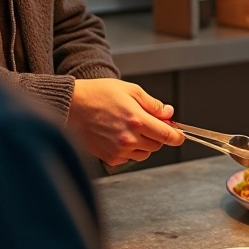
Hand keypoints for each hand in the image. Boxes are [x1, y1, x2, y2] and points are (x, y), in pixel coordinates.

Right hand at [67, 79, 183, 165]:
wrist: (69, 106)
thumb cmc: (96, 94)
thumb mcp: (130, 90)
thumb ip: (153, 104)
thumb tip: (168, 113)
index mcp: (137, 120)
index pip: (167, 135)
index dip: (177, 136)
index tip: (179, 135)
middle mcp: (129, 138)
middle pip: (157, 145)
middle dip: (157, 135)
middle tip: (147, 123)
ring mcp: (119, 150)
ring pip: (144, 153)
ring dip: (144, 143)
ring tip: (130, 128)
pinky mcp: (109, 158)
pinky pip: (129, 158)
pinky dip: (129, 150)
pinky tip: (118, 136)